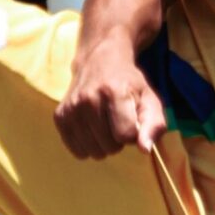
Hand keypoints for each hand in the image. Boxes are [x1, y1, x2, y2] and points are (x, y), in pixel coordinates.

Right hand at [54, 40, 165, 158]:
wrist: (98, 62)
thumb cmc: (128, 84)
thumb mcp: (150, 99)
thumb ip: (154, 124)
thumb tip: (144, 149)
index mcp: (113, 91)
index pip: (126, 134)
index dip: (134, 134)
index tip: (132, 121)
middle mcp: (88, 98)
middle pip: (111, 146)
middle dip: (119, 140)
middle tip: (118, 121)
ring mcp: (72, 108)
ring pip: (94, 151)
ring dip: (104, 144)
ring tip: (105, 125)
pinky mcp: (60, 117)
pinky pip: (78, 151)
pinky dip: (88, 146)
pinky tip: (92, 129)